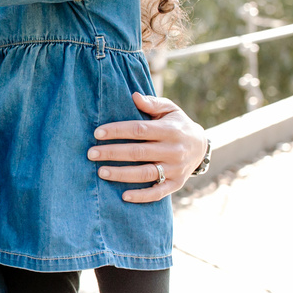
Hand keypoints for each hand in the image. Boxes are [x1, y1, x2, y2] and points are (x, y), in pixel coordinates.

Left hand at [87, 92, 207, 202]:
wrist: (202, 146)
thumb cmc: (177, 124)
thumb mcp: (169, 109)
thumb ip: (152, 103)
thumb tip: (134, 96)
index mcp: (169, 130)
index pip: (139, 130)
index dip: (117, 131)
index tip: (97, 133)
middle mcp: (173, 150)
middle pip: (138, 152)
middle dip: (112, 153)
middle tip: (91, 153)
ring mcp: (175, 169)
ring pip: (145, 173)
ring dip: (122, 174)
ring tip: (101, 172)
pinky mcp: (176, 184)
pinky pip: (158, 193)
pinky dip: (142, 196)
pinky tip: (124, 196)